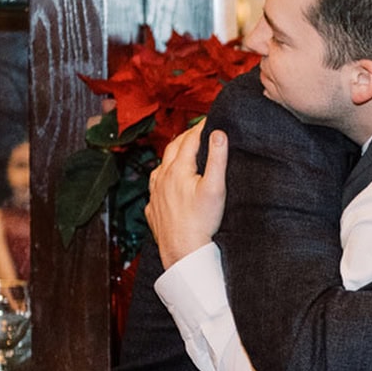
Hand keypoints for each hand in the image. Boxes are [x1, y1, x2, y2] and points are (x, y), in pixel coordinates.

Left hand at [144, 123, 227, 267]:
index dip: (201, 127)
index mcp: (177, 169)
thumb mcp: (215, 188)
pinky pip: (156, 187)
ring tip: (183, 154)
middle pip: (173, 149)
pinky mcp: (153, 209)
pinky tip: (169, 184)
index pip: (189, 140)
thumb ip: (217, 158)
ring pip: (161, 167)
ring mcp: (155, 194)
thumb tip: (218, 133)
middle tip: (198, 131)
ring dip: (172, 156)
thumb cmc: (201, 222)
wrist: (183, 252)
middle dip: (186, 137)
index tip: (211, 119)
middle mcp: (162, 178)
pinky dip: (164, 178)